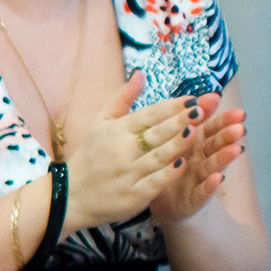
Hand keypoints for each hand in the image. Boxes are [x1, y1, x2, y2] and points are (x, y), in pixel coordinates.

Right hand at [66, 73, 196, 229]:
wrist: (70, 196)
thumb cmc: (91, 157)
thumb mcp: (100, 124)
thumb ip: (122, 99)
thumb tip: (140, 74)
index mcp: (115, 131)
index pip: (148, 115)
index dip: (171, 107)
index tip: (192, 100)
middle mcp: (121, 150)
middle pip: (155, 133)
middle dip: (179, 121)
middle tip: (200, 110)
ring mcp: (127, 173)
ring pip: (158, 156)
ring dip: (177, 144)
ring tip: (195, 131)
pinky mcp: (132, 195)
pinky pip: (154, 182)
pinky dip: (168, 173)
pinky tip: (183, 164)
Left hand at [148, 93, 244, 224]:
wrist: (157, 202)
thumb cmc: (159, 167)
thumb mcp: (157, 141)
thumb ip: (162, 118)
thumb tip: (156, 87)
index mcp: (188, 142)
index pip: (202, 123)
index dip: (209, 112)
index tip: (216, 96)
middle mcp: (198, 158)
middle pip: (213, 141)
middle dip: (226, 131)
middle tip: (240, 119)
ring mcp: (197, 178)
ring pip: (213, 164)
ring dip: (225, 156)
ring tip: (237, 147)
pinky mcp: (193, 198)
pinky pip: (202, 192)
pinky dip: (210, 186)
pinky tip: (218, 179)